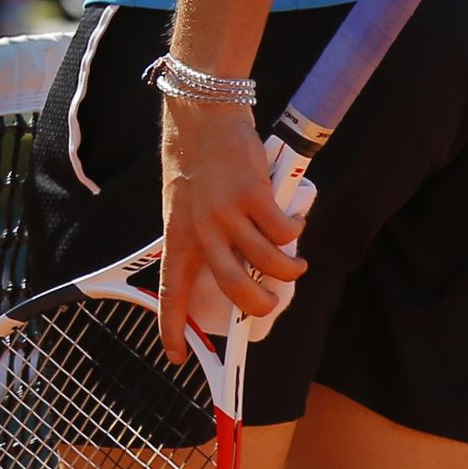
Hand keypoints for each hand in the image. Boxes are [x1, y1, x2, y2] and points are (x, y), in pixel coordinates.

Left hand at [156, 96, 306, 361]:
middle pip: (233, 288)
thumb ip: (201, 235)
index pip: (171, 289)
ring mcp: (226, 212)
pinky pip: (284, 231)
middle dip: (259, 306)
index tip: (176, 355)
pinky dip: (294, 233)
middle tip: (272, 304)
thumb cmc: (197, 161)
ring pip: (268, 263)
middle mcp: (200, 228)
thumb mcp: (184, 203)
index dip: (172, 326)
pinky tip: (293, 224)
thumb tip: (235, 269)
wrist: (201, 113)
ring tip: (296, 265)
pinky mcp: (253, 194)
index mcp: (178, 233)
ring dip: (289, 271)